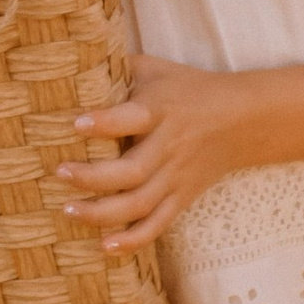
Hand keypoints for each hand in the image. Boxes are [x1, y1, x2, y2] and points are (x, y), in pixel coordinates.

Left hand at [60, 53, 260, 251]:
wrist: (242, 119)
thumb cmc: (189, 88)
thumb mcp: (158, 69)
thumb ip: (120, 66)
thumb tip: (74, 56)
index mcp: (160, 110)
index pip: (133, 118)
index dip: (105, 123)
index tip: (76, 123)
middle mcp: (169, 146)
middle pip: (132, 171)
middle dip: (93, 177)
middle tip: (60, 173)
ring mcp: (176, 177)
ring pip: (140, 204)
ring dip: (103, 213)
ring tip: (69, 211)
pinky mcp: (182, 198)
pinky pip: (158, 224)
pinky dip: (133, 240)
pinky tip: (105, 247)